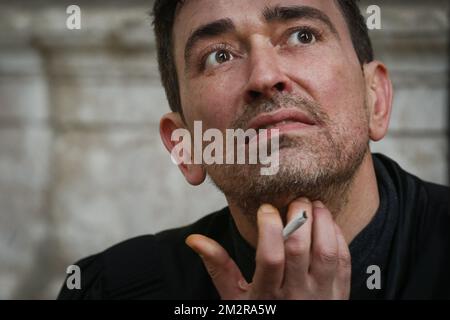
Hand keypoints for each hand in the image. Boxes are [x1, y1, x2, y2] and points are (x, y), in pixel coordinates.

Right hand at [185, 198, 350, 298]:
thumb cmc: (260, 313)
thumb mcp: (234, 296)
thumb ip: (218, 266)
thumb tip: (194, 239)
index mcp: (266, 294)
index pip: (270, 257)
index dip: (269, 228)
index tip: (266, 208)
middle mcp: (296, 295)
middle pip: (299, 250)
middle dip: (298, 217)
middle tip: (295, 199)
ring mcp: (321, 295)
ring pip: (326, 252)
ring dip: (322, 222)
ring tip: (313, 205)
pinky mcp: (339, 293)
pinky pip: (344, 260)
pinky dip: (338, 235)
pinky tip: (327, 223)